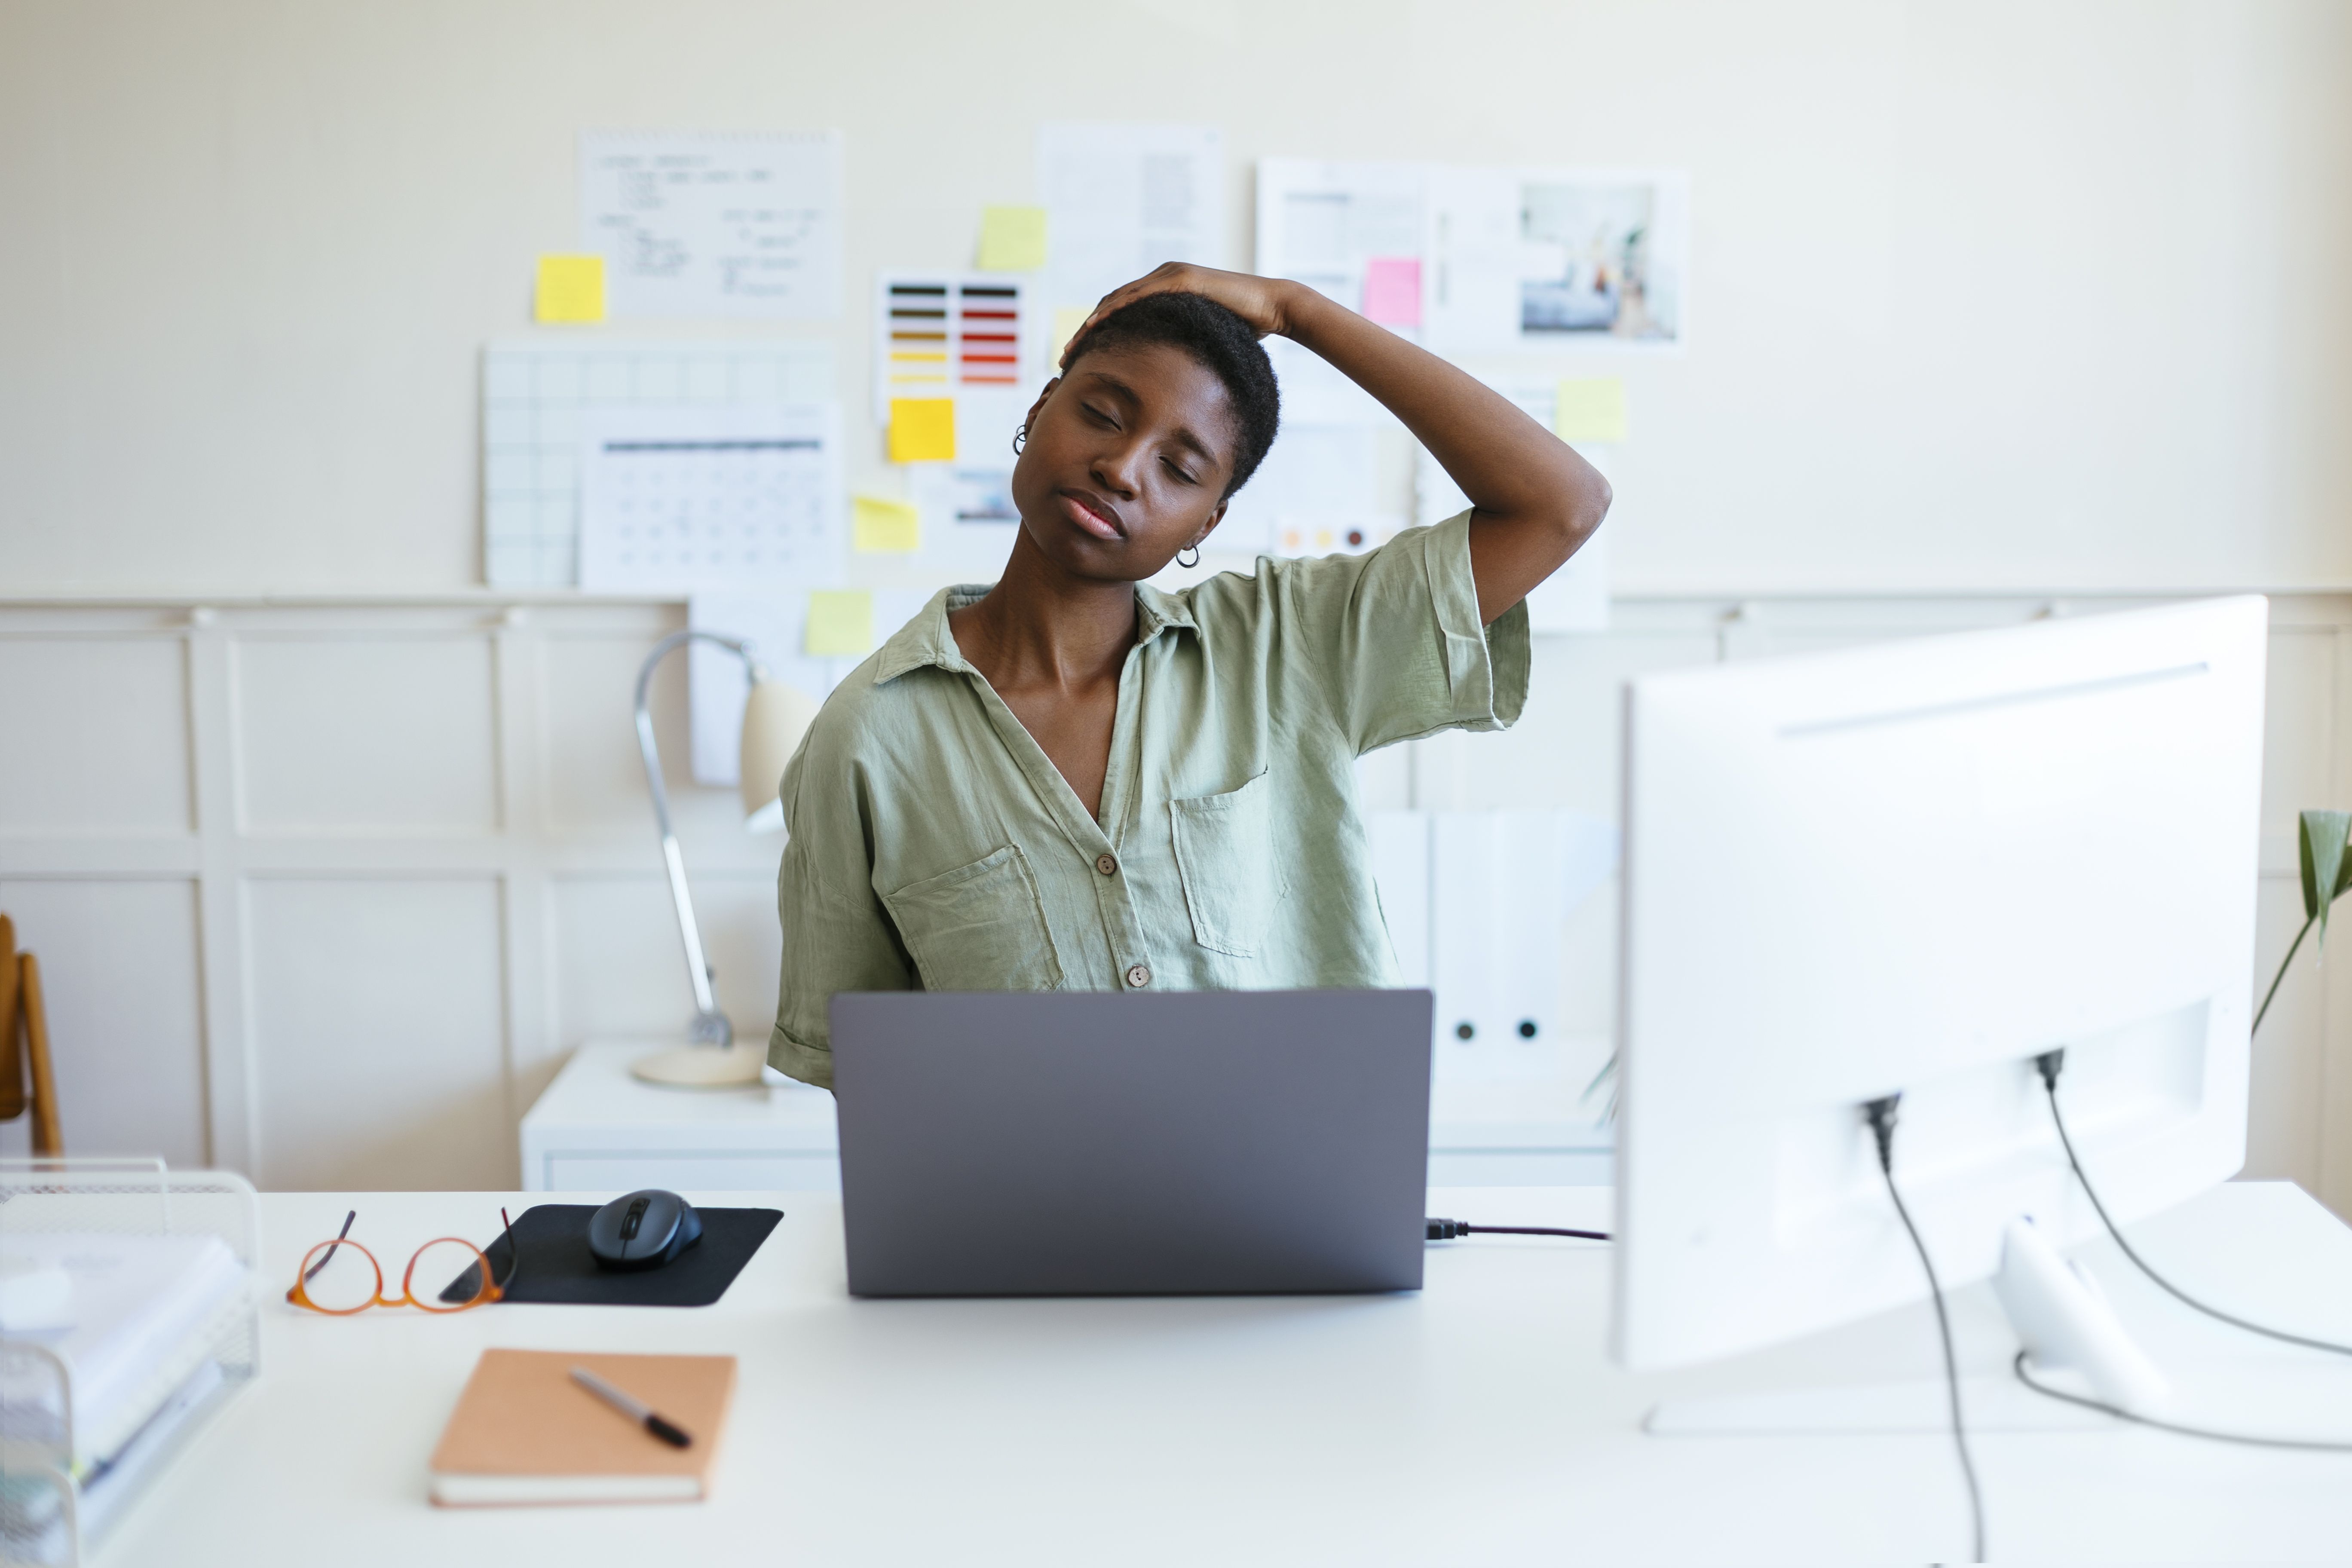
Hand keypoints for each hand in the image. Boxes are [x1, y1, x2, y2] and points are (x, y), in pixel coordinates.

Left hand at [1059, 263, 1297, 368]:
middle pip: (1111, 305)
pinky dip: (1116, 309)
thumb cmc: (1244, 327)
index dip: (1095, 333)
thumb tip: (1168, 381)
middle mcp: (1163, 277)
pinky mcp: (1182, 280)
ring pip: (1118, 300)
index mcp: (1164, 291)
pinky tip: (1097, 326)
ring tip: (1073, 347)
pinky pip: (1140, 295)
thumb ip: (1180, 348)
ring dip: (1092, 323)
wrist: (1273, 307)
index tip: (1078, 358)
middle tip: (1065, 356)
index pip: (1119, 311)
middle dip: (1085, 331)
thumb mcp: (1202, 340)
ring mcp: (1171, 275)